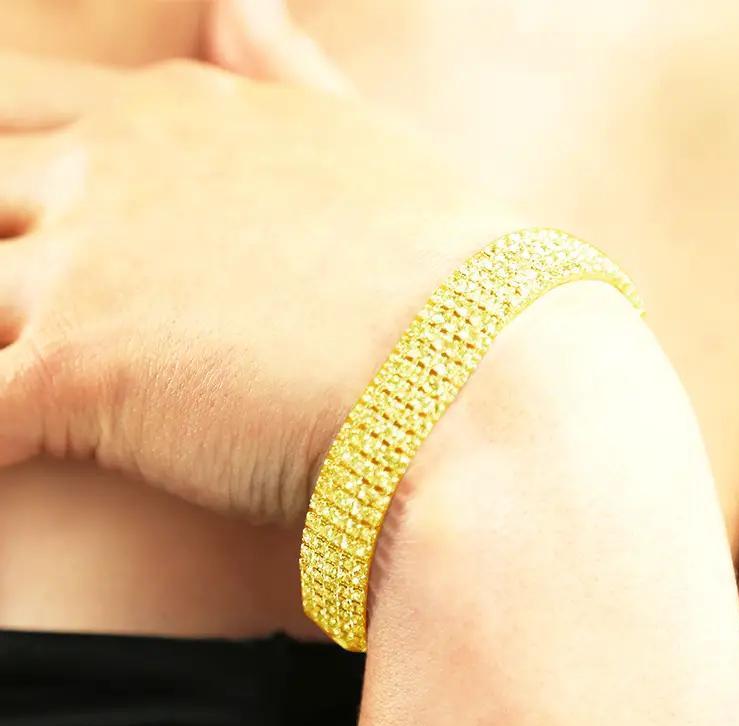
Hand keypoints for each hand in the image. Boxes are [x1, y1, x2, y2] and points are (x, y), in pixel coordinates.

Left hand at [0, 54, 519, 526]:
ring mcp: (83, 271)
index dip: (5, 172)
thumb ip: (286, 77)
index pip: (21, 111)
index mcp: (174, 119)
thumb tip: (236, 7)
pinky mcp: (76, 375)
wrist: (480, 361)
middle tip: (20, 306)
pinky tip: (16, 457)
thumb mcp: (364, 145)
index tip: (23, 226)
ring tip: (22, 378)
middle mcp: (111, 175)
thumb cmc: (445, 272)